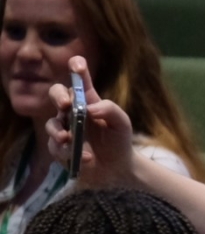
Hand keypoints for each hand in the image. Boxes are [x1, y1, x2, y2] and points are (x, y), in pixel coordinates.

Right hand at [46, 55, 135, 186]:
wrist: (118, 169)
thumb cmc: (119, 141)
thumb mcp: (122, 123)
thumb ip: (110, 110)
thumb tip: (89, 107)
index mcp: (88, 101)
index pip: (79, 80)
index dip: (76, 68)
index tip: (77, 64)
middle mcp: (72, 112)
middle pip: (57, 94)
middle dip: (58, 96)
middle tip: (66, 104)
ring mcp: (64, 129)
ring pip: (52, 124)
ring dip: (59, 131)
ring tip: (69, 139)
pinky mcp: (60, 148)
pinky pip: (56, 147)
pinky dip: (70, 153)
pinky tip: (87, 159)